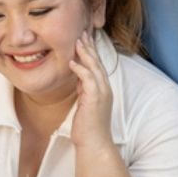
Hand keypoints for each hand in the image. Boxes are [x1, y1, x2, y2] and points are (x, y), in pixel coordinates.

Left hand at [68, 31, 113, 151]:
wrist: (94, 144)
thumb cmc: (88, 127)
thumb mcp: (85, 103)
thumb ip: (84, 89)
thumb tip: (78, 77)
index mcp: (103, 89)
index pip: (98, 66)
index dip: (92, 52)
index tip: (85, 39)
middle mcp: (105, 88)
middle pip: (98, 62)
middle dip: (90, 47)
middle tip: (83, 32)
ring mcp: (102, 93)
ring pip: (95, 68)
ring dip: (86, 53)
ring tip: (78, 41)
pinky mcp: (95, 99)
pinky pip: (88, 79)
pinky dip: (81, 69)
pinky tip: (72, 61)